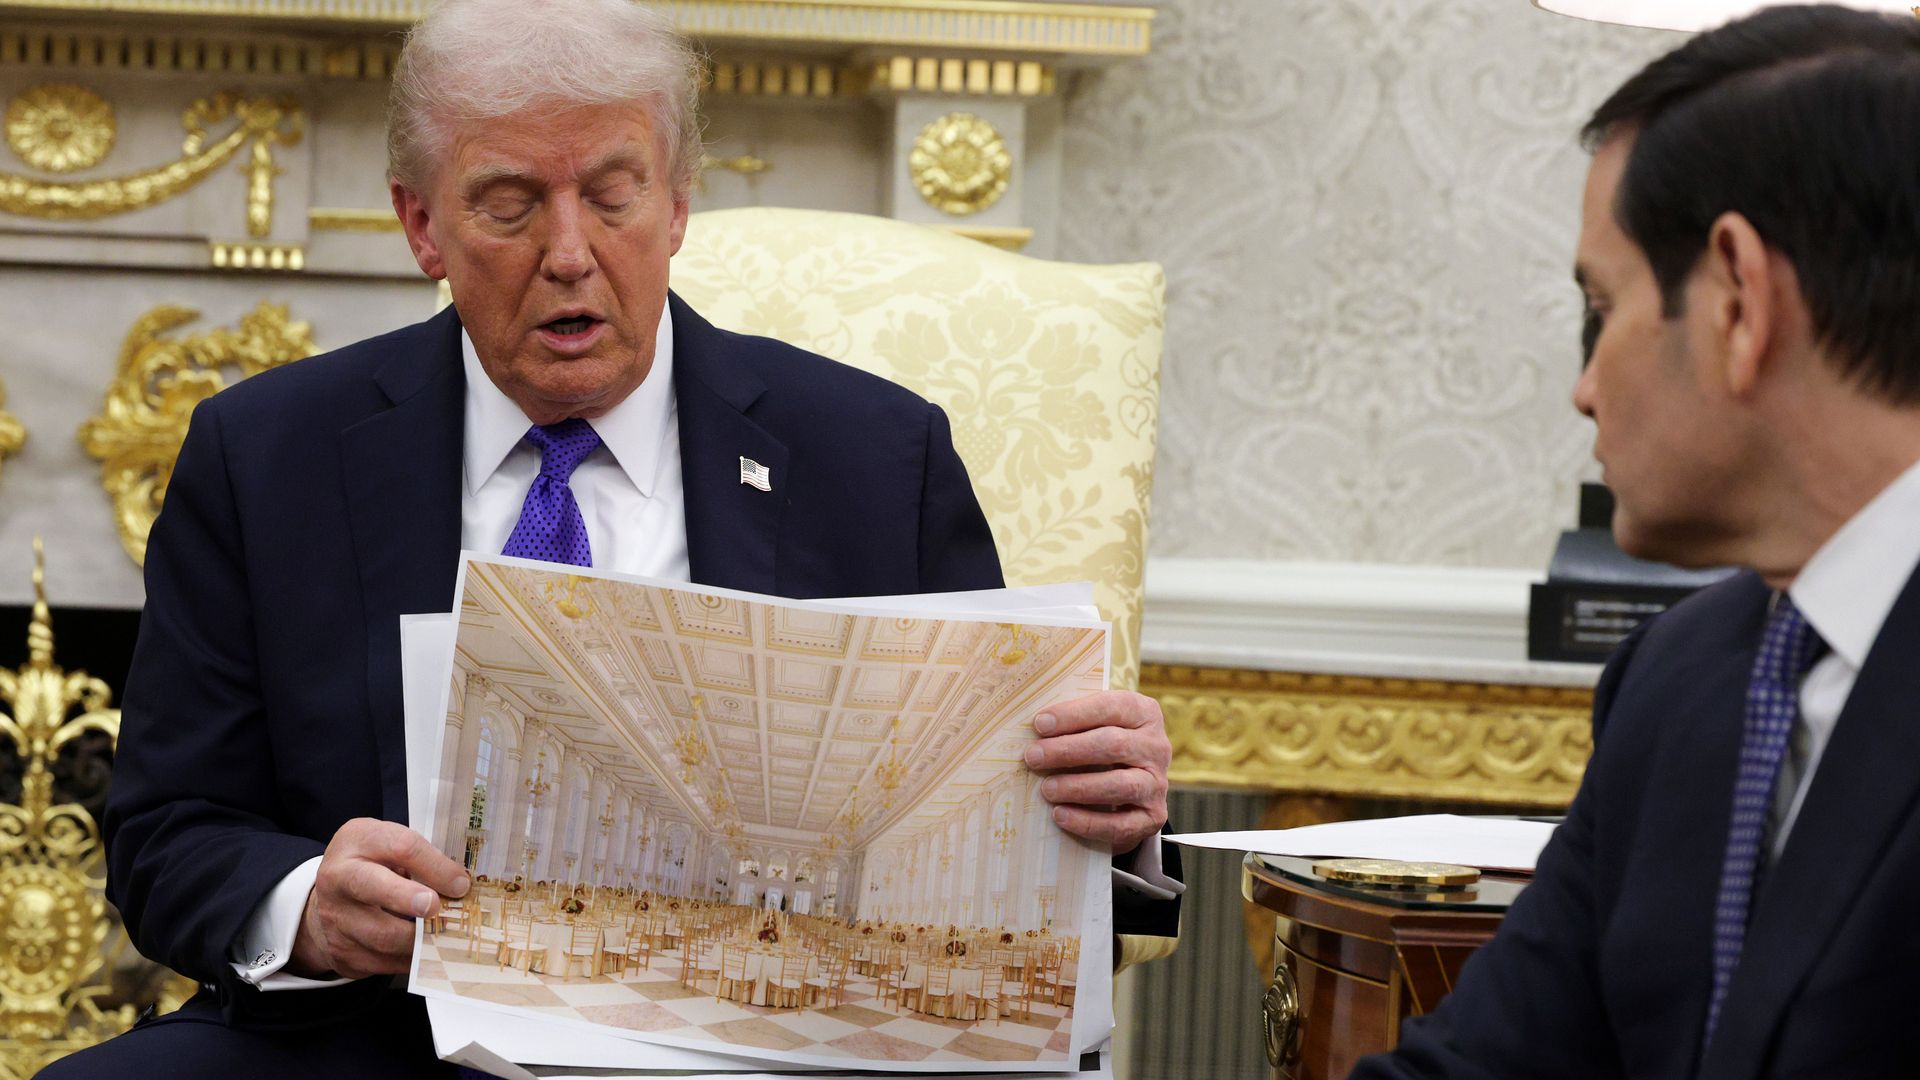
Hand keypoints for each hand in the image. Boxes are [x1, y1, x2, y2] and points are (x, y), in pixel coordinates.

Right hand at [290, 818, 469, 979]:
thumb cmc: (373, 865)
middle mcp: (338, 877)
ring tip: (443, 935)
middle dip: (407, 898)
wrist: (330, 898)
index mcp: (358, 840)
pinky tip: (426, 952)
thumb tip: (461, 886)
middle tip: (435, 907)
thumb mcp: (391, 847)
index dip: (434, 866)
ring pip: (381, 936)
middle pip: (372, 886)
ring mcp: (335, 917)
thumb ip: (422, 860)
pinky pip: (382, 962)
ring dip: (419, 939)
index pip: (401, 846)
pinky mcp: (341, 952)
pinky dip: (410, 960)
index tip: (459, 883)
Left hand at [1022, 690, 1170, 853]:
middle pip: (1113, 745)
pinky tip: (1061, 815)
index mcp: (1143, 713)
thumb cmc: (1101, 747)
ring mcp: (1157, 783)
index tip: (1040, 724)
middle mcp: (1156, 746)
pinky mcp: (1153, 817)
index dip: (1073, 715)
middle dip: (1068, 751)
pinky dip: (1088, 822)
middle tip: (1034, 757)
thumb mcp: (1094, 725)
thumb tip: (1036, 727)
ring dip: (1078, 787)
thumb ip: (1073, 722)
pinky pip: (1121, 824)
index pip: (1110, 708)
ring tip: (1047, 789)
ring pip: (1120, 785)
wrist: (1130, 788)